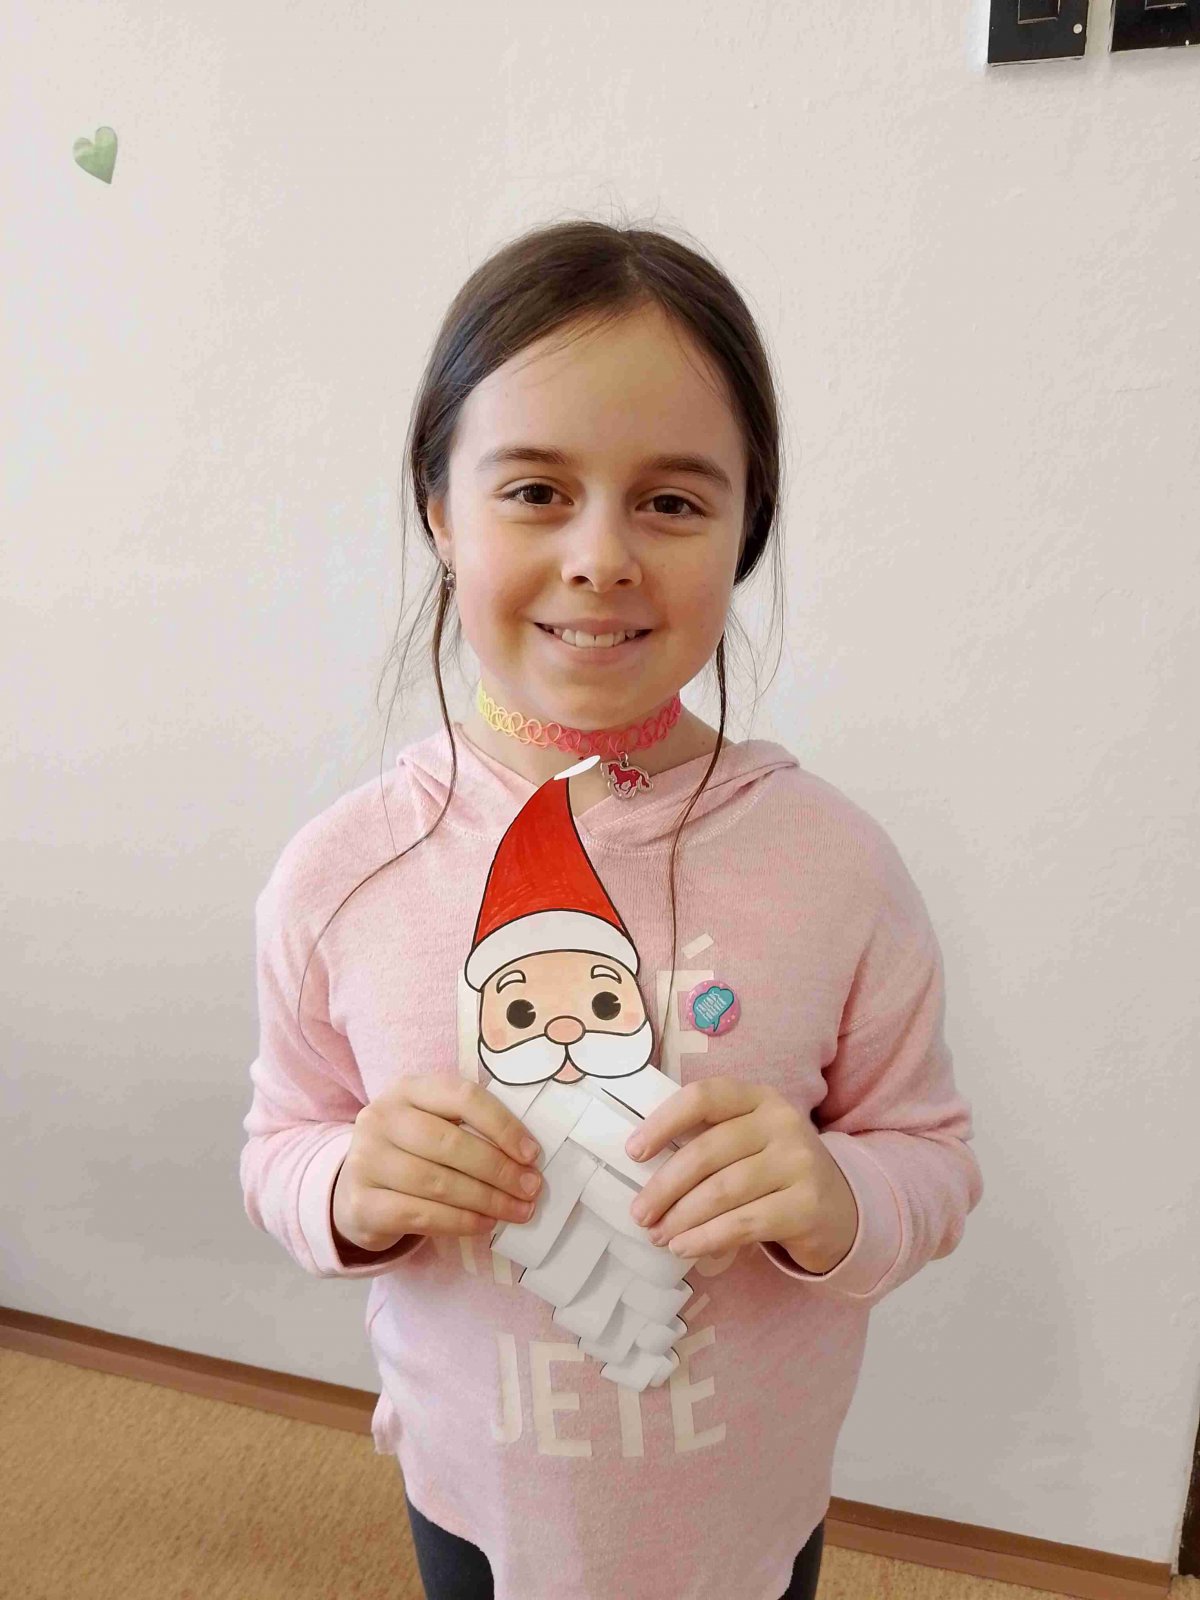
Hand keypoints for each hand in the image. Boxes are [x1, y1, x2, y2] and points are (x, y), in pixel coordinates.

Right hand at [331, 1075, 543, 1252]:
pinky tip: (484, 1224)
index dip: (502, 1125)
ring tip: (517, 1211)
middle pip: (450, 1143)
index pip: (463, 1096)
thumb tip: (527, 1160)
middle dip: (499, 1169)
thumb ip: (473, 1129)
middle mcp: (381, 1117)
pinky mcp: (361, 1203)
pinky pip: (420, 1214)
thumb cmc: (412, 1151)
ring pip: (437, 1182)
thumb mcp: (435, 1124)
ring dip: (486, 1200)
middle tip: (531, 1189)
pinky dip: (459, 1222)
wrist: (357, 1188)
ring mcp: (366, 1160)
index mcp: (409, 1088)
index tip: (532, 1154)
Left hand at [624, 1077, 858, 1272]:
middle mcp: (782, 1121)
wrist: (839, 1209)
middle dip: (664, 1187)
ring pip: (722, 1191)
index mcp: (758, 1097)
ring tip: (658, 1236)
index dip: (664, 1121)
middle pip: (707, 1152)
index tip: (633, 1152)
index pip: (704, 1096)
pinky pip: (743, 1223)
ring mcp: (799, 1161)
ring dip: (681, 1218)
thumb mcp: (748, 1143)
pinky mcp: (807, 1204)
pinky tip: (685, 1248)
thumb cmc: (774, 1173)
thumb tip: (641, 1170)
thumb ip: (706, 1142)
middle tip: (640, 1214)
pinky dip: (706, 1238)